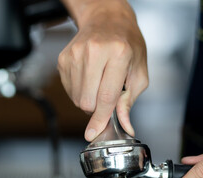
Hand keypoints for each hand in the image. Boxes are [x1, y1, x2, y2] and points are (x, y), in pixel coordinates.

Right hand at [58, 0, 147, 140]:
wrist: (107, 19)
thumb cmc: (127, 45)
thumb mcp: (138, 72)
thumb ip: (129, 101)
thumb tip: (125, 125)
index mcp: (118, 54)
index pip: (106, 96)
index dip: (100, 118)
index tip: (93, 133)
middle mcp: (95, 52)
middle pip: (87, 100)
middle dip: (96, 108)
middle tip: (106, 98)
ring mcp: (76, 54)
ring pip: (76, 97)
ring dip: (88, 100)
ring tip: (99, 83)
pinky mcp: (63, 58)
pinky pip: (68, 89)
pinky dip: (79, 91)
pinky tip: (89, 78)